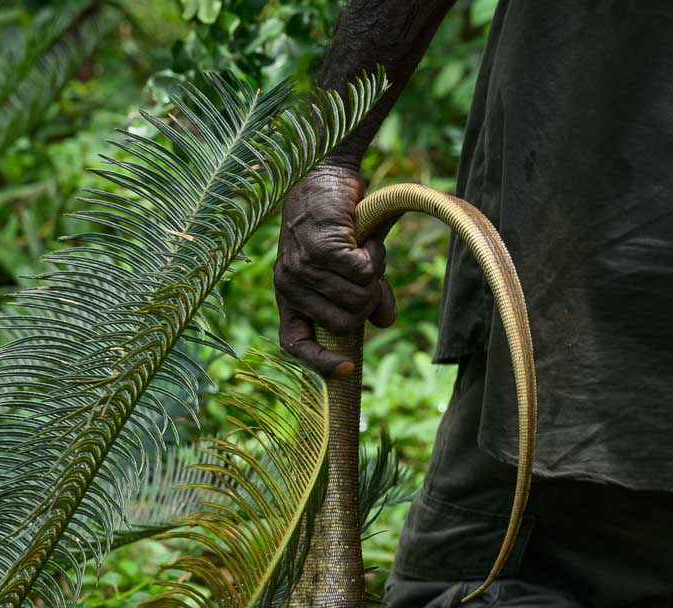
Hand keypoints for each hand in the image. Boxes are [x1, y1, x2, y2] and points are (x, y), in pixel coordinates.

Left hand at [274, 162, 396, 377]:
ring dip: (373, 273)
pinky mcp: (320, 249)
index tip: (347, 369)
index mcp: (288, 296)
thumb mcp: (348, 267)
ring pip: (357, 299)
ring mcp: (301, 268)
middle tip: (369, 271)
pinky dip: (374, 256)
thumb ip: (364, 297)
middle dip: (367, 301)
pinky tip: (364, 238)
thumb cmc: (335, 222)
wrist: (326, 173)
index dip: (320, 362)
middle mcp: (288, 285)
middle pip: (345, 324)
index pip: (294, 343)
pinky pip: (363, 273)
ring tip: (363, 247)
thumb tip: (384, 323)